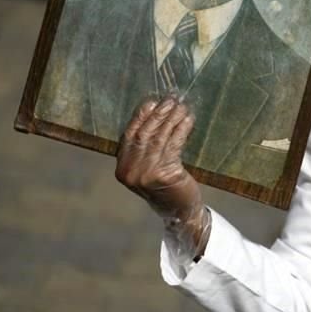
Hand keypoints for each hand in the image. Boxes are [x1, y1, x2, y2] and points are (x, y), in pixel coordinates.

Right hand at [116, 97, 209, 258]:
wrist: (180, 211)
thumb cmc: (166, 186)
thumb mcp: (148, 167)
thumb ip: (145, 148)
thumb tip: (154, 111)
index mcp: (122, 168)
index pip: (129, 135)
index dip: (141, 116)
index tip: (153, 101)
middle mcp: (130, 171)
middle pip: (144, 134)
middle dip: (159, 114)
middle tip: (172, 100)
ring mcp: (145, 174)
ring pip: (159, 138)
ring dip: (172, 119)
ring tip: (182, 107)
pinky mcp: (163, 174)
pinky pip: (173, 145)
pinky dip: (181, 130)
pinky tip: (188, 120)